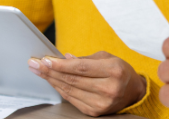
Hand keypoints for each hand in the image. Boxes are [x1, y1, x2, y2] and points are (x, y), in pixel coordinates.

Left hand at [28, 52, 146, 116]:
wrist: (133, 91)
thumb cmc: (119, 71)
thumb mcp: (107, 58)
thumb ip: (85, 59)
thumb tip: (64, 58)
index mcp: (114, 71)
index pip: (81, 68)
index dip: (61, 65)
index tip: (45, 60)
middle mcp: (109, 89)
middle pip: (73, 80)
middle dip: (50, 71)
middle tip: (35, 64)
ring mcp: (102, 103)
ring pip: (70, 90)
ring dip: (52, 80)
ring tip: (39, 71)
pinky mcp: (96, 112)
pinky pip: (72, 99)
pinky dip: (60, 89)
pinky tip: (52, 81)